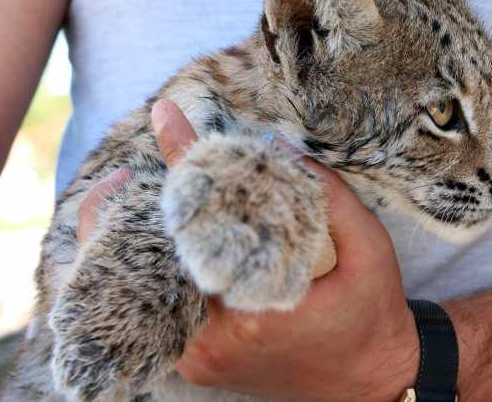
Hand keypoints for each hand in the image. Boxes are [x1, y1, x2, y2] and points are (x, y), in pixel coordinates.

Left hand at [76, 98, 418, 400]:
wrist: (371, 385)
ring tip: (123, 201)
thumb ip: (331, 199)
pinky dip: (148, 274)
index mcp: (259, 308)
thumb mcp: (372, 252)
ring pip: (145, 291)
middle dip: (125, 214)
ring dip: (131, 243)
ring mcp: (202, 356)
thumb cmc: (373, 316)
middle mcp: (217, 338)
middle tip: (119, 174)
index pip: (205, 220)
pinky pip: (157, 311)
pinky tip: (149, 242)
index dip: (186, 160)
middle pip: (154, 262)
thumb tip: (282, 148)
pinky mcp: (199, 363)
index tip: (165, 116)